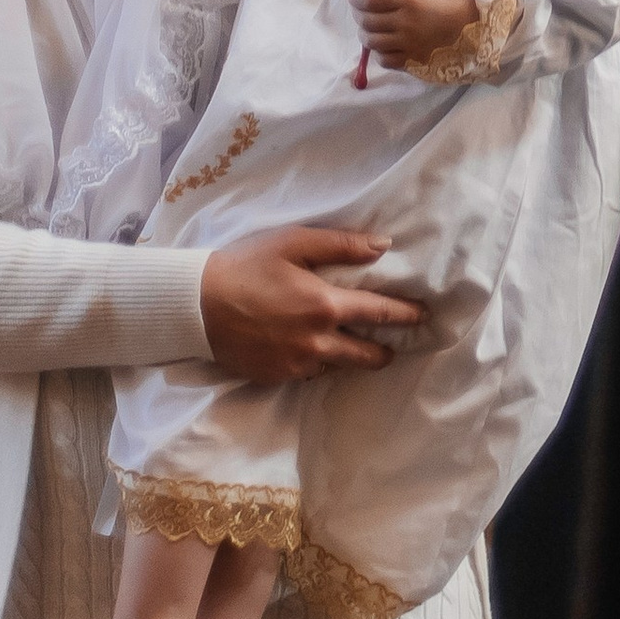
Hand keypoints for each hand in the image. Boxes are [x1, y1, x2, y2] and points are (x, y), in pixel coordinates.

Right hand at [198, 226, 423, 380]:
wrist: (195, 304)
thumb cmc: (245, 265)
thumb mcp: (293, 242)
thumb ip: (342, 245)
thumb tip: (383, 245)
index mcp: (325, 304)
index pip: (380, 313)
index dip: (407, 315)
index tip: (425, 316)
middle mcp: (317, 340)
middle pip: (366, 354)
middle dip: (385, 351)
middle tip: (395, 346)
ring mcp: (296, 363)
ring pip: (337, 365)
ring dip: (349, 357)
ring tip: (354, 347)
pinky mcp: (276, 376)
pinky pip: (308, 372)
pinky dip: (316, 362)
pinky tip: (312, 350)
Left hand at [348, 0, 478, 69]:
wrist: (474, 23)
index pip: (369, 0)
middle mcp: (403, 22)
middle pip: (366, 21)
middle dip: (358, 14)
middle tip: (360, 10)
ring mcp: (407, 44)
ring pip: (372, 42)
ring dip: (365, 33)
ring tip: (368, 28)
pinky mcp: (412, 59)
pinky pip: (385, 59)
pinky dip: (379, 52)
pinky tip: (383, 44)